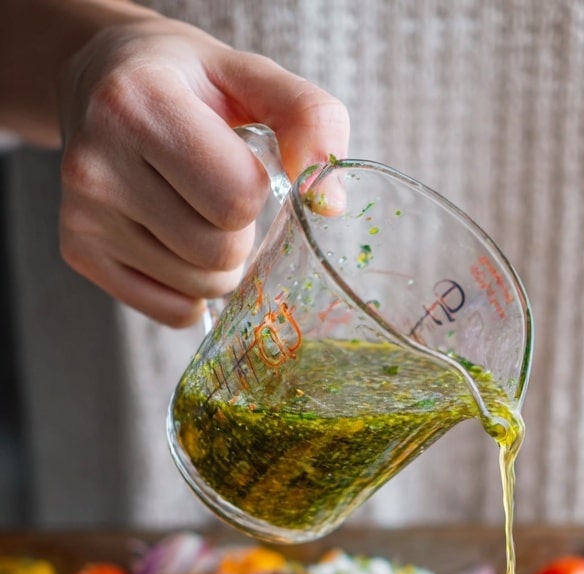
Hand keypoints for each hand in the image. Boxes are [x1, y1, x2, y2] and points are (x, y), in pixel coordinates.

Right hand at [57, 15, 348, 326]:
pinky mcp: (79, 251)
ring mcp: (84, 213)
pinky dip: (190, 289)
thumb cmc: (188, 83)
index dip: (256, 189)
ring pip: (199, 288)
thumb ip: (311, 120)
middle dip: (239, 232)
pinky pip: (173, 311)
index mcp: (140, 104)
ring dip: (217, 263)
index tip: (237, 160)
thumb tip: (328, 204)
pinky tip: (174, 241)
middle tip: (216, 193)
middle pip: (218, 254)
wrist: (101, 78)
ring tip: (194, 211)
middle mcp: (97, 162)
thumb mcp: (253, 76)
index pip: (236, 199)